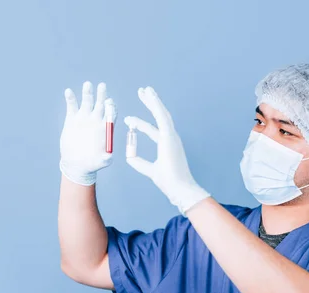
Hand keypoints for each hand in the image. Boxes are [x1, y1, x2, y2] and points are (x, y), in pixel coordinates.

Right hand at [59, 81, 116, 185]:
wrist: (76, 163)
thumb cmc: (92, 163)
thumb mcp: (101, 162)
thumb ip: (106, 159)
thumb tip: (109, 156)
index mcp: (106, 128)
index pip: (112, 113)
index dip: (111, 107)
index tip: (110, 102)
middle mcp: (96, 120)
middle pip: (101, 104)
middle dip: (102, 95)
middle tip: (102, 85)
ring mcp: (84, 118)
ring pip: (87, 102)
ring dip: (87, 93)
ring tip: (88, 84)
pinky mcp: (72, 119)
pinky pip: (72, 106)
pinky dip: (71, 99)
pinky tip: (69, 92)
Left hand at [124, 86, 209, 214]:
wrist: (179, 188)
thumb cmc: (169, 182)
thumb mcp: (149, 170)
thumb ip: (139, 163)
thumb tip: (128, 155)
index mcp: (166, 146)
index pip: (152, 131)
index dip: (140, 125)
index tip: (128, 120)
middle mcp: (171, 138)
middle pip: (159, 117)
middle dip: (150, 104)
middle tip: (142, 93)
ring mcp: (172, 136)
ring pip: (162, 114)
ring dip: (153, 101)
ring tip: (145, 89)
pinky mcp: (170, 136)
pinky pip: (162, 117)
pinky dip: (156, 105)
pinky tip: (150, 95)